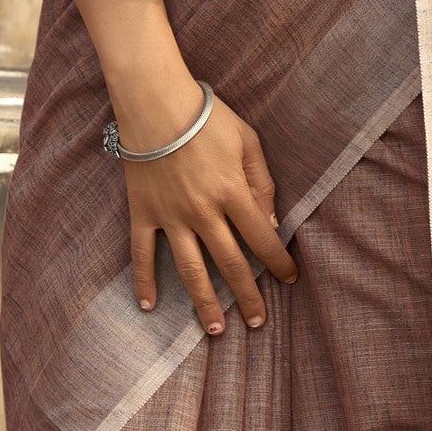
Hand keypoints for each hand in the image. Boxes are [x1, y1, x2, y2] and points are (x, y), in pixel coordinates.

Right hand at [114, 80, 297, 333]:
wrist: (154, 100)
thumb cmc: (206, 116)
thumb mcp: (248, 141)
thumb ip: (262, 183)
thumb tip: (271, 223)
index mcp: (232, 193)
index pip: (262, 239)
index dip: (278, 263)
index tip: (289, 280)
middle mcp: (203, 212)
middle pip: (229, 263)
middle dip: (247, 296)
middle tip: (258, 322)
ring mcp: (171, 215)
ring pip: (190, 269)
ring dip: (204, 302)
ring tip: (215, 330)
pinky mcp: (143, 212)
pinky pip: (142, 253)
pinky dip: (143, 280)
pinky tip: (149, 306)